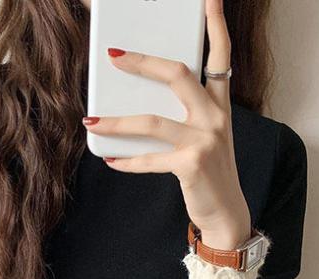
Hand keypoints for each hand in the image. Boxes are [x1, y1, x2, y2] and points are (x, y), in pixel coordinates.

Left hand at [82, 0, 251, 250]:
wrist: (227, 211)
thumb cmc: (209, 171)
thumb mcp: (206, 136)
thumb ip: (186, 115)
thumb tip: (140, 101)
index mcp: (220, 105)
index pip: (220, 58)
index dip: (215, 26)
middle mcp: (215, 117)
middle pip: (178, 75)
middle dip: (143, 62)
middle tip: (114, 56)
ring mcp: (204, 140)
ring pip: (151, 121)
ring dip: (116, 122)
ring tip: (91, 121)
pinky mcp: (190, 165)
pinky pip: (148, 159)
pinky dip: (126, 161)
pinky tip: (110, 160)